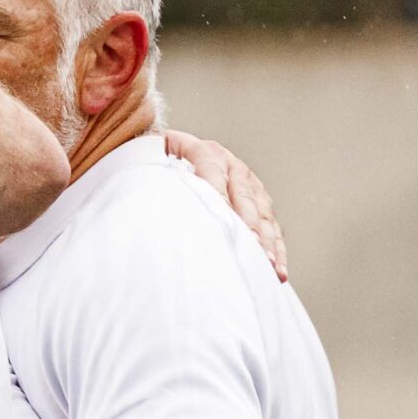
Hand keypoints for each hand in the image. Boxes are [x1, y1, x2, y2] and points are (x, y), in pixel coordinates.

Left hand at [162, 130, 285, 280]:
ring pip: (263, 215)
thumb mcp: (152, 161)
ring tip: (270, 268)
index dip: (217, 197)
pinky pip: (271, 226)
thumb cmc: (159, 163)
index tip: (222, 222)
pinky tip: (277, 270)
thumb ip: (152, 174)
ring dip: (267, 243)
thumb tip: (140, 202)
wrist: (174, 149)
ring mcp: (250, 184)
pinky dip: (275, 249)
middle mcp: (232, 166)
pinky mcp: (260, 201)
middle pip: (244, 199)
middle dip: (250, 228)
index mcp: (204, 152)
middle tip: (254, 253)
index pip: (211, 174)